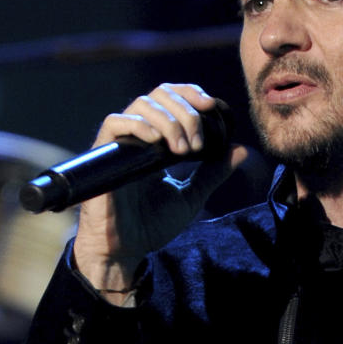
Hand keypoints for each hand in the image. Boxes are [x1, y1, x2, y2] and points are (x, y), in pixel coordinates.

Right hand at [73, 83, 247, 304]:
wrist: (125, 250)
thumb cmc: (152, 225)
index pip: (171, 98)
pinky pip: (114, 123)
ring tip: (182, 150)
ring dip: (169, 120)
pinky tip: (157, 141)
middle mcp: (138, 136)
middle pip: (159, 95)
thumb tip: (240, 150)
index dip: (191, 94)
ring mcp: (120, 143)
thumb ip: (213, 172)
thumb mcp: (192, 196)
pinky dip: (138, 125)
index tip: (212, 105)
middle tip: (197, 142)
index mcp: (157, 141)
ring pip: (141, 105)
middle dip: (185, 110)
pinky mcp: (102, 155)